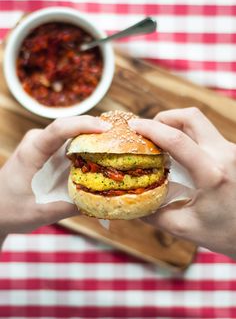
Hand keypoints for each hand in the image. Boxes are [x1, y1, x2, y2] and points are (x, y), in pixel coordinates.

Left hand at [0, 116, 109, 239]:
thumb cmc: (9, 210)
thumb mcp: (41, 213)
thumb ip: (72, 205)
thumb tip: (104, 201)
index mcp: (31, 152)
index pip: (59, 128)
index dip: (84, 124)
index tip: (107, 129)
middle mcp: (37, 141)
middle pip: (70, 125)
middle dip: (96, 128)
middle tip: (122, 137)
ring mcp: (42, 144)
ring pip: (71, 133)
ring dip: (93, 137)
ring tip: (116, 145)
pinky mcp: (47, 151)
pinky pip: (69, 142)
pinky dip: (86, 146)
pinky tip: (101, 155)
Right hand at [129, 108, 235, 256]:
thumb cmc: (225, 234)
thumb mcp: (184, 228)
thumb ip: (154, 214)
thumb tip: (131, 203)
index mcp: (212, 174)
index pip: (177, 140)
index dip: (151, 129)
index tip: (133, 126)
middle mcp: (225, 155)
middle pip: (191, 117)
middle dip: (165, 117)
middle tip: (149, 131)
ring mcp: (232, 151)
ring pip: (200, 123)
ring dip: (177, 126)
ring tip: (161, 143)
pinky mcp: (234, 153)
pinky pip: (207, 135)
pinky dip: (189, 136)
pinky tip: (180, 153)